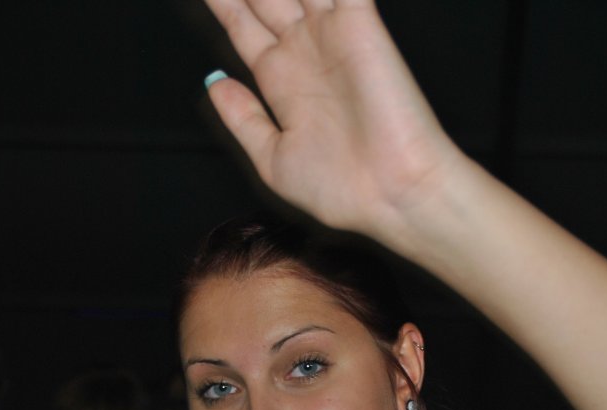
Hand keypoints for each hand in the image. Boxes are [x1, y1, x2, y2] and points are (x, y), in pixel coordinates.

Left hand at [202, 0, 460, 237]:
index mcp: (282, 80)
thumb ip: (242, 118)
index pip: (242, 24)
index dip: (222, 2)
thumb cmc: (342, 189)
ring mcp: (332, 34)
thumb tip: (214, 82)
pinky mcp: (360, 23)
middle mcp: (305, 52)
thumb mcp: (272, 159)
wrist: (392, 193)